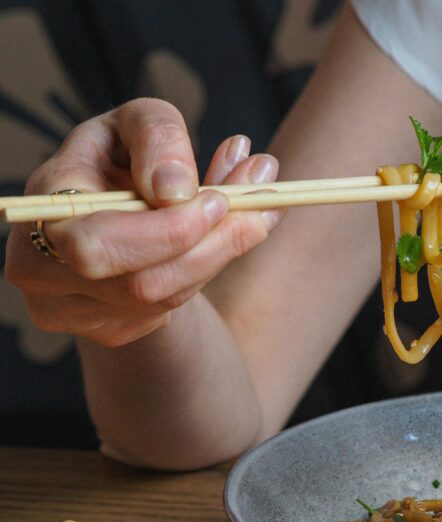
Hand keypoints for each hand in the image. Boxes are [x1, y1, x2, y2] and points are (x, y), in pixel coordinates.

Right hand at [4, 98, 284, 346]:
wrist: (120, 209)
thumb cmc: (126, 157)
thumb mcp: (140, 123)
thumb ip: (159, 136)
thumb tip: (176, 189)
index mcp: (43, 208)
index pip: (97, 242)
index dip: (167, 230)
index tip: (219, 199)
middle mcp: (40, 267)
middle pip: (138, 285)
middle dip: (206, 250)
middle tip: (253, 213)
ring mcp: (69, 309)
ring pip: (164, 301)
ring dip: (219, 257)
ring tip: (254, 213)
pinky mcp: (106, 330)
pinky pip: (168, 312)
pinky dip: (205, 274)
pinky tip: (218, 240)